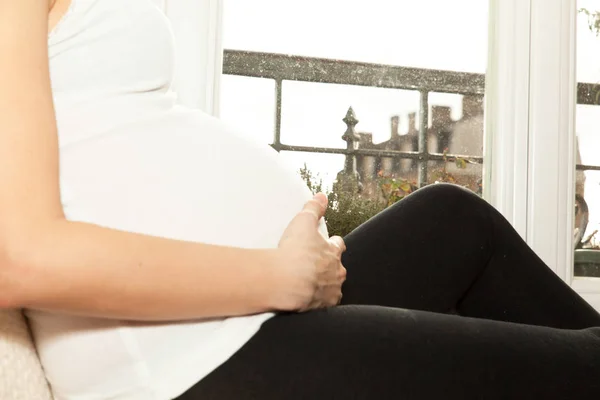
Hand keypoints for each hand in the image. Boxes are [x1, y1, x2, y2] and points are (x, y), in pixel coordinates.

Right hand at [274, 193, 346, 311]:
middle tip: (316, 266)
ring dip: (324, 285)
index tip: (329, 243)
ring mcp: (331, 291)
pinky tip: (308, 300)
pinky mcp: (322, 308)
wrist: (286, 282)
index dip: (333, 244)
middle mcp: (336, 273)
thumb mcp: (303, 222)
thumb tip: (322, 196)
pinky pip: (323, 305)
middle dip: (330, 266)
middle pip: (338, 268)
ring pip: (332, 287)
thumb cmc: (294, 252)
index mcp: (333, 253)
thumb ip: (313, 208)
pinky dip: (317, 301)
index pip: (338, 246)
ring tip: (311, 284)